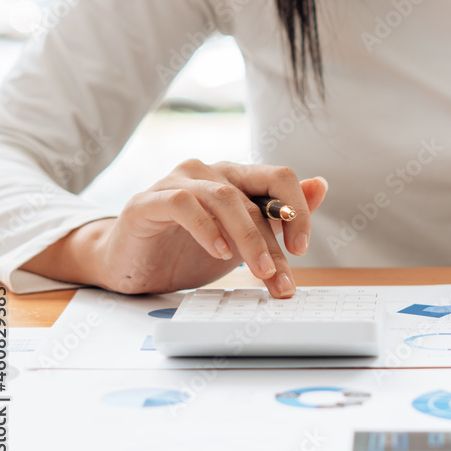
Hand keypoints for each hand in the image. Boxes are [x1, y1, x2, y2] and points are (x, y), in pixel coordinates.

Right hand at [23, 160, 327, 297]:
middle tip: (283, 278)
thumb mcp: (244, 239)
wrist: (130, 266)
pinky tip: (219, 253)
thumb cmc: (188, 250)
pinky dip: (206, 228)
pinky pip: (183, 204)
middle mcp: (209, 172)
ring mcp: (177, 182)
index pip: (279, 178)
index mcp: (236, 178)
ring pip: (224, 199)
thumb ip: (280, 215)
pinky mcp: (148, 201)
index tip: (301, 249)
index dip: (298, 210)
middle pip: (254, 194)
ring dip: (248, 240)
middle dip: (274, 240)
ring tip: (260, 273)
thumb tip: (321, 185)